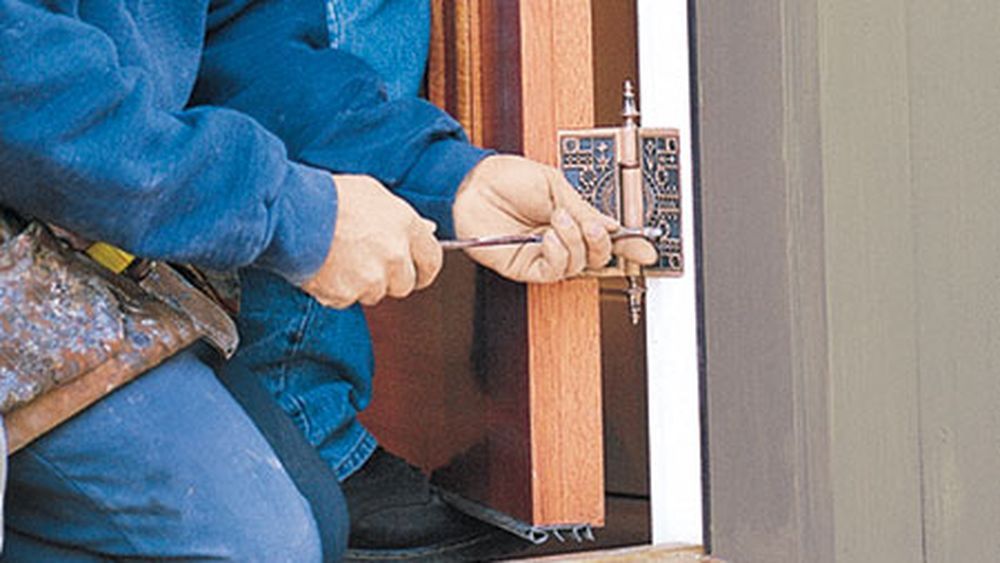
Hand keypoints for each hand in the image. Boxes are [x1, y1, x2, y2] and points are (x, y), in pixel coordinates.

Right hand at [300, 175, 441, 307]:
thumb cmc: (330, 197)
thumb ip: (402, 217)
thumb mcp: (374, 194)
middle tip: (366, 263)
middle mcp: (394, 254)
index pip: (432, 260)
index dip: (423, 269)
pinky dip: (336, 290)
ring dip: (360, 284)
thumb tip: (428, 229)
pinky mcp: (346, 294)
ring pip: (375, 294)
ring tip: (339, 258)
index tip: (416, 273)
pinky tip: (325, 267)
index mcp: (406, 226)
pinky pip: (346, 300)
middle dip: (389, 278)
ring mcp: (372, 277)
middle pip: (404, 284)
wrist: (292, 211)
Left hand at [452, 155, 656, 282]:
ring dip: (574, 243)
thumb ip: (583, 208)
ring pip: (577, 267)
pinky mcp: (524, 266)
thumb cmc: (506, 177)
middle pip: (596, 258)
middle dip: (601, 244)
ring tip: (558, 222)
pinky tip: (548, 238)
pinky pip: (553, 272)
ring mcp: (542, 254)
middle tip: (593, 227)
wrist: (472, 183)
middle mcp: (559, 238)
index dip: (628, 245)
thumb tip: (612, 225)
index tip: (646, 249)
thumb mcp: (554, 185)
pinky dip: (558, 255)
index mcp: (570, 217)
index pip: (605, 237)